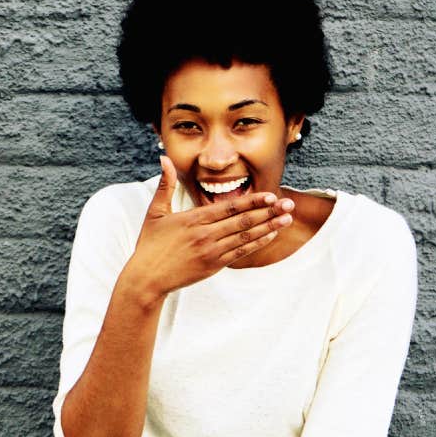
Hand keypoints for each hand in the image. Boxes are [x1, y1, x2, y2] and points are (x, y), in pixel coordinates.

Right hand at [123, 155, 294, 298]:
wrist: (147, 278)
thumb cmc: (150, 244)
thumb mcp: (155, 212)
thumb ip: (165, 184)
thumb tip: (164, 158)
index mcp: (193, 218)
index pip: (229, 207)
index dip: (252, 201)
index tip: (270, 195)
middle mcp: (205, 234)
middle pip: (243, 221)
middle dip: (268, 211)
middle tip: (288, 204)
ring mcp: (211, 251)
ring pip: (245, 237)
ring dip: (268, 226)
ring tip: (287, 218)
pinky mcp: (213, 265)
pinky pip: (240, 252)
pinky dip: (257, 243)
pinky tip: (271, 235)